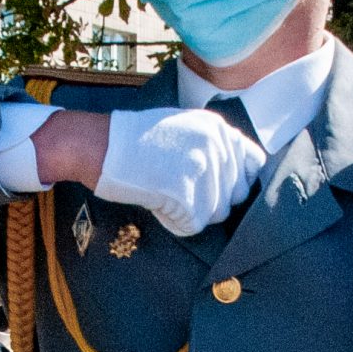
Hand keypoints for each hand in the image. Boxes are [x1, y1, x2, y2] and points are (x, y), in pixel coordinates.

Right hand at [92, 108, 266, 237]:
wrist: (100, 145)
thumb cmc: (136, 139)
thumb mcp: (184, 126)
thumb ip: (214, 146)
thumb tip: (239, 176)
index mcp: (218, 128)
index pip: (253, 164)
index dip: (235, 181)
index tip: (216, 187)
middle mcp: (215, 146)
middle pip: (234, 194)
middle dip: (211, 201)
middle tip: (180, 193)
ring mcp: (202, 171)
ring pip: (217, 213)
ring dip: (194, 213)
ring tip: (167, 198)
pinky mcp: (185, 194)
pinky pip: (194, 225)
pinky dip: (177, 223)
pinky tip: (160, 207)